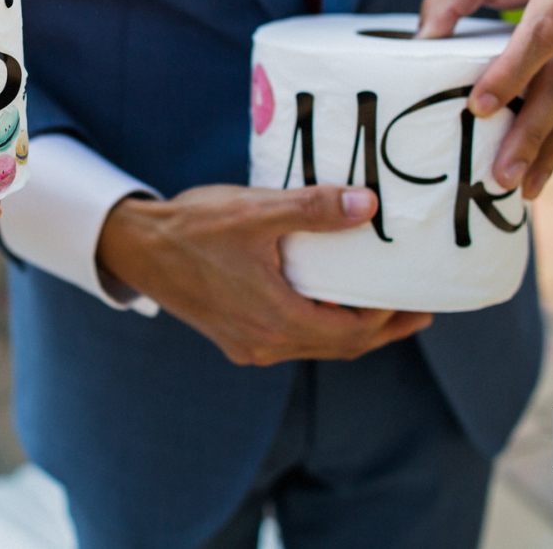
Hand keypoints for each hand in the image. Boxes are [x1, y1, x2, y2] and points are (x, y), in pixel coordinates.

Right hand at [96, 185, 433, 364]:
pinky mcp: (233, 338)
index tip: (413, 292)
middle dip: (382, 331)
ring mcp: (247, 345)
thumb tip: (369, 206)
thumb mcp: (256, 211)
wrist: (135, 248)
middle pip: (340, 347)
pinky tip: (322, 304)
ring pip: (315, 346)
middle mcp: (264, 344)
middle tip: (417, 312)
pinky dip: (318, 327)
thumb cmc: (191, 227)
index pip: (353, 332)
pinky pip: (290, 341)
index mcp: (276, 319)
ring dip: (349, 330)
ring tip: (378, 308)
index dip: (389, 316)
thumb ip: (313, 209)